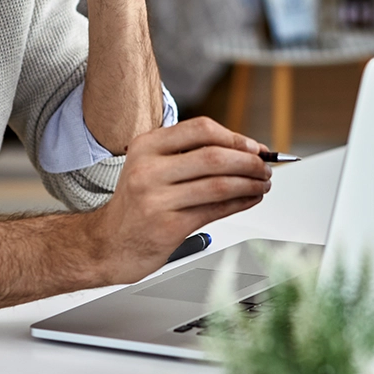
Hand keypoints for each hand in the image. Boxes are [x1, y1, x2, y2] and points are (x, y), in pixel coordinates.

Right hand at [82, 117, 271, 284]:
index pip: (200, 129)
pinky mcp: (168, 226)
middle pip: (213, 156)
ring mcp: (156, 198)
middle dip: (248, 162)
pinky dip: (240, 203)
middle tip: (265, 167)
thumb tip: (244, 150)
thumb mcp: (150, 167)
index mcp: (146, 146)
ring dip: (250, 183)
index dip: (234, 136)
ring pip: (219, 185)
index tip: (254, 147)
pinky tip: (250, 199)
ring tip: (263, 184)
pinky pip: (215, 210)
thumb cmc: (137, 204)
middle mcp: (148, 169)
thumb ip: (188, 155)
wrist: (108, 244)